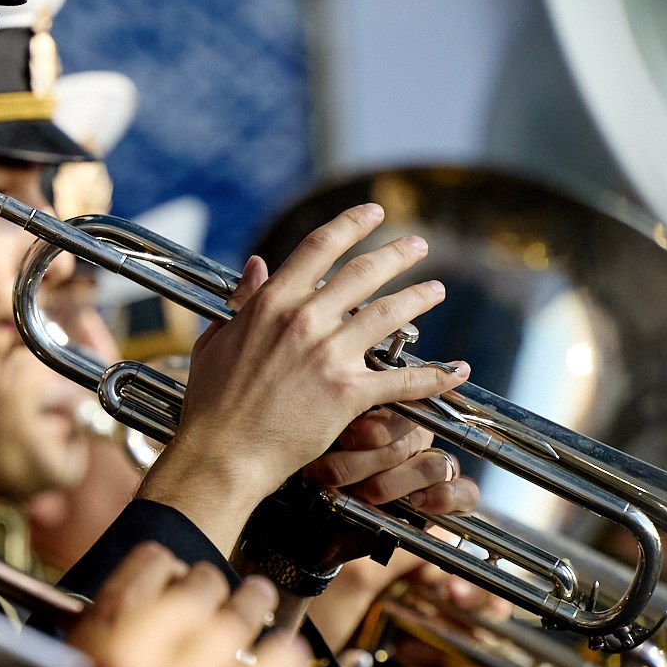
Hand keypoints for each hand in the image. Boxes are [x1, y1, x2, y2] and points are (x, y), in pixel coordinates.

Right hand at [31, 544, 347, 666]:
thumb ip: (108, 635)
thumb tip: (154, 597)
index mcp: (111, 648)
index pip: (159, 569)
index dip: (176, 565)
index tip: (184, 573)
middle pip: (219, 601)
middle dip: (236, 592)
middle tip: (247, 595)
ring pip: (269, 659)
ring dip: (283, 648)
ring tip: (286, 645)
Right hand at [137, 204, 471, 554]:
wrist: (222, 453)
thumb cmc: (212, 404)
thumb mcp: (217, 338)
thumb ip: (242, 299)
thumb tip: (255, 264)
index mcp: (271, 303)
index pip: (319, 247)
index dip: (351, 224)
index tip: (372, 213)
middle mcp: (303, 320)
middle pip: (363, 273)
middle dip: (397, 254)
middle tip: (417, 245)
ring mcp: (328, 355)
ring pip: (388, 314)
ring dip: (418, 297)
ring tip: (436, 290)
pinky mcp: (348, 393)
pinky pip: (402, 379)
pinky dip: (434, 376)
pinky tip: (454, 370)